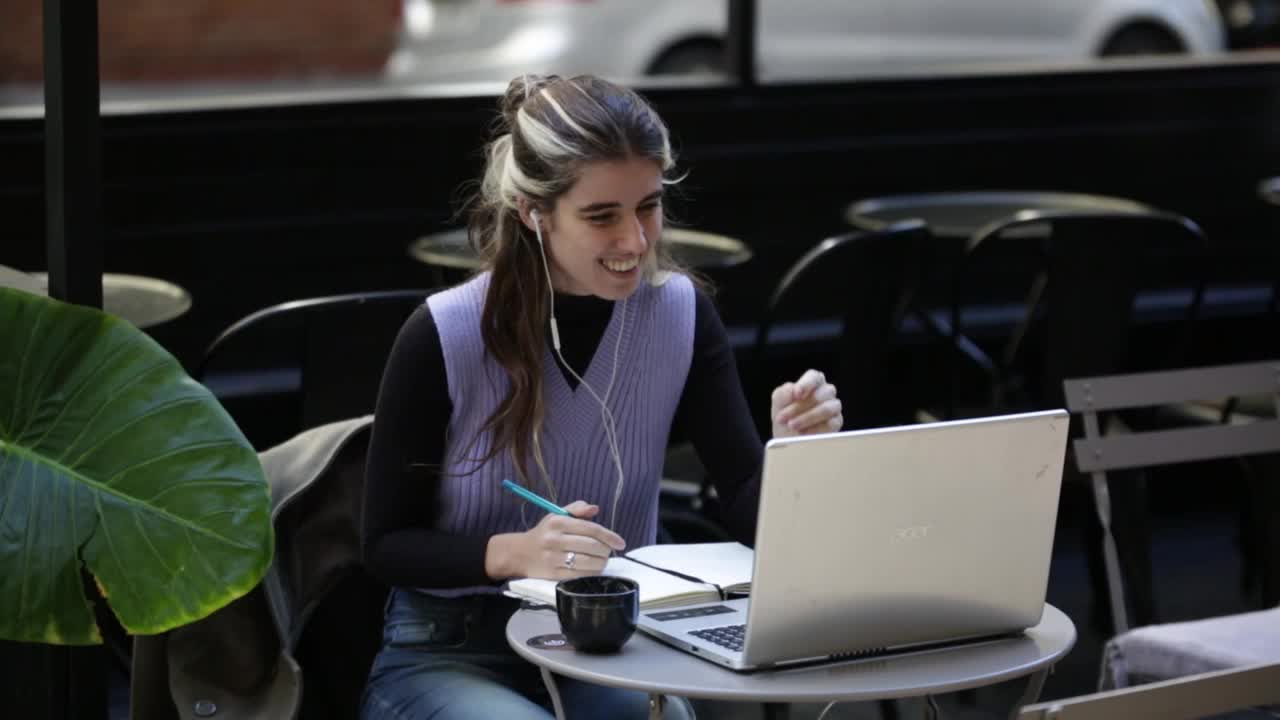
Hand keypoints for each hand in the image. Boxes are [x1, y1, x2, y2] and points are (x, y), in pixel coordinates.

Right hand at [486, 501, 626, 580]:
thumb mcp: (556, 516)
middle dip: (606, 551)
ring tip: (602, 561)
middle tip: (608, 552)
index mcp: (558, 522)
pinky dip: (591, 573)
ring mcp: (553, 558)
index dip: (609, 536)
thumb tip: (595, 509)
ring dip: (601, 563)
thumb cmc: (543, 533)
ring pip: (587, 563)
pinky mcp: (552, 574)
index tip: (621, 542)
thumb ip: (577, 509)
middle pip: (591, 546)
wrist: (519, 553)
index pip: (590, 528)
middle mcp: (555, 539)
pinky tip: (592, 569)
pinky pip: (579, 576)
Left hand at [771, 369, 842, 438]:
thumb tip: (792, 391)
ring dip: (806, 418)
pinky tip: (803, 433)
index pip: (814, 377)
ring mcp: (833, 406)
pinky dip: (814, 429)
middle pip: (818, 395)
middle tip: (783, 418)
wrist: (788, 438)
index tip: (796, 395)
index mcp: (813, 381)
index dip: (805, 384)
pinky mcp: (836, 422)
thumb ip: (783, 394)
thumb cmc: (785, 415)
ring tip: (792, 426)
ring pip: (826, 409)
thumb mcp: (779, 403)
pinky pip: (830, 424)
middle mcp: (826, 391)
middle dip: (798, 408)